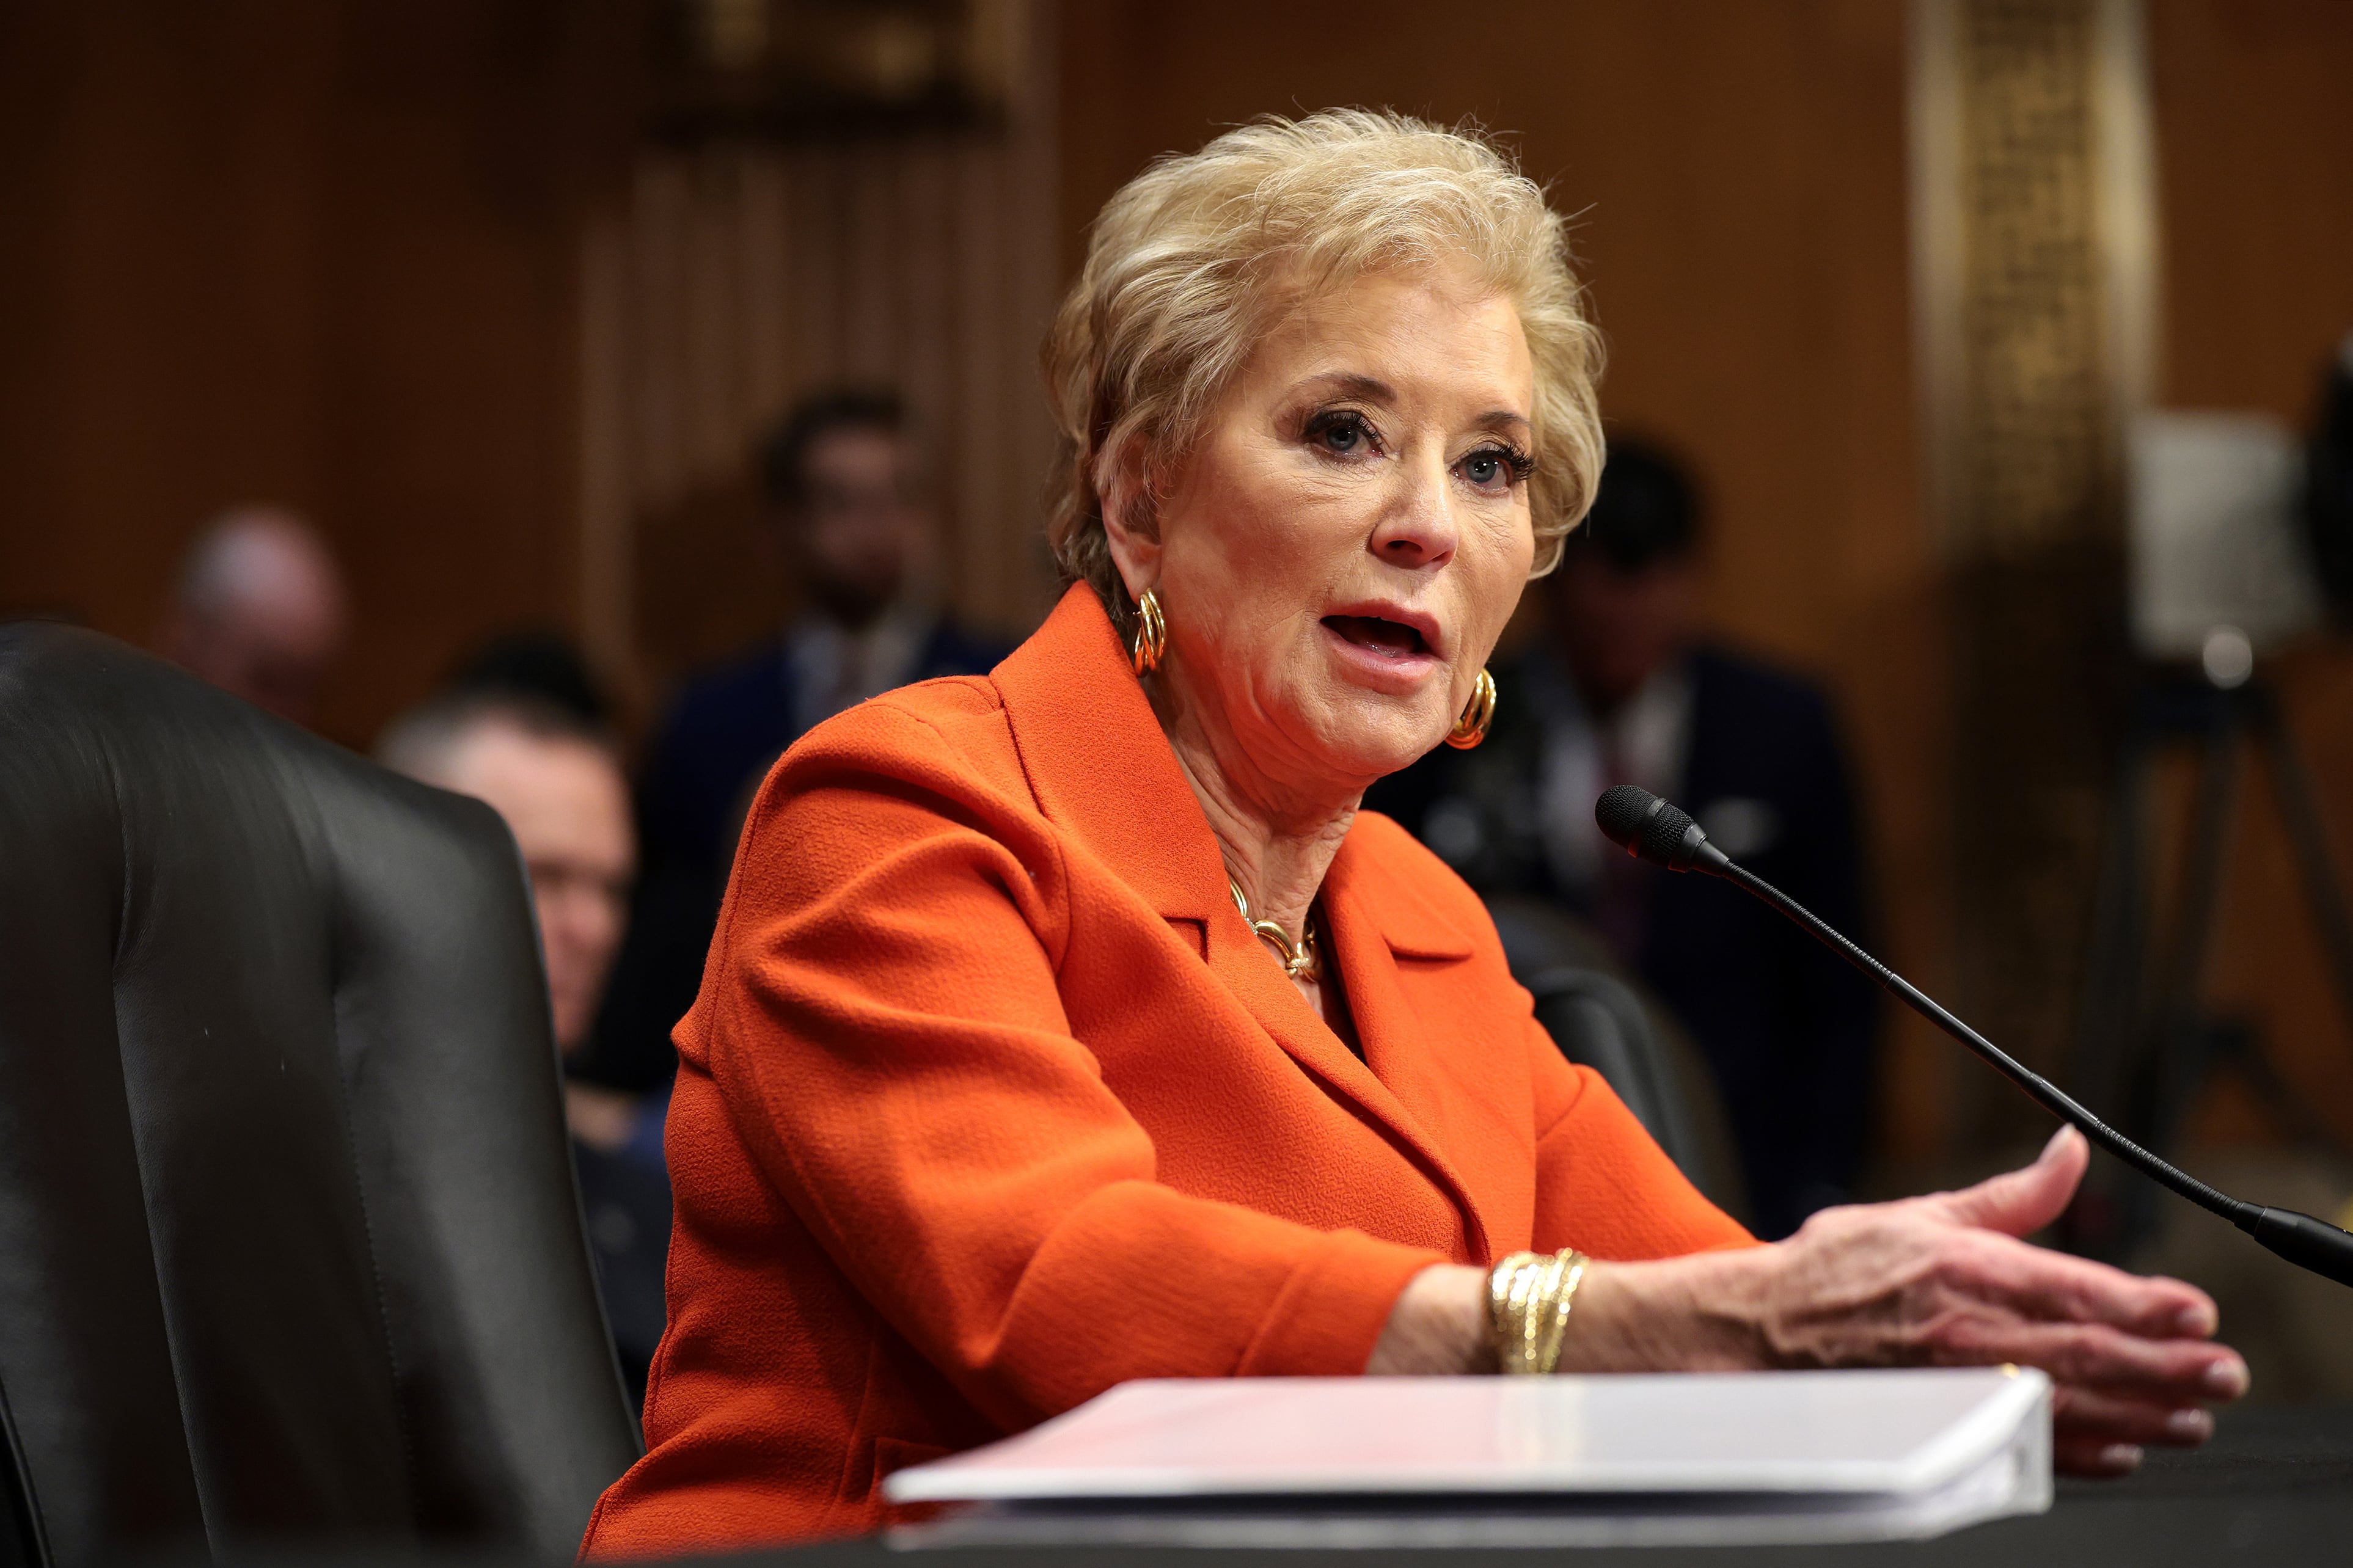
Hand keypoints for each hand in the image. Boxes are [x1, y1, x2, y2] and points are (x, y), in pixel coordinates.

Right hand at [1594, 1126, 2246, 1475]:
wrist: (1756, 1332)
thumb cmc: (1831, 1272)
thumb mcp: (1921, 1213)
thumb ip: (2011, 1195)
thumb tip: (2070, 1149)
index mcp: (1965, 1269)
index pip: (2077, 1288)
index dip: (2146, 1304)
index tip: (2196, 1311)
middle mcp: (1967, 1331)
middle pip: (2090, 1353)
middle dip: (2166, 1367)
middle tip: (2221, 1371)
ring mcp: (1958, 1386)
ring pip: (2071, 1406)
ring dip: (2142, 1414)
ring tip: (2191, 1417)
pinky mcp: (1946, 1424)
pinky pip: (2028, 1445)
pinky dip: (2082, 1453)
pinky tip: (2122, 1449)